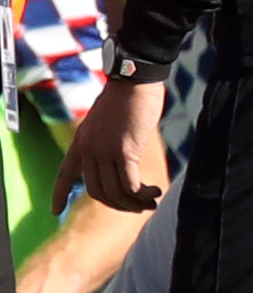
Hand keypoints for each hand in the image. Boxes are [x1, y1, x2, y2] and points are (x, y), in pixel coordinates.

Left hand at [57, 79, 165, 214]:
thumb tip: (117, 157)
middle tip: (136, 206)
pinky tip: (155, 192)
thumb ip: (105, 140)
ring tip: (150, 201)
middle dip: (117, 204)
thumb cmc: (125, 97)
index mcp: (80, 142)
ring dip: (134, 202)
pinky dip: (143, 193)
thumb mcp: (106, 122)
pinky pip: (131, 184)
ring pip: (115, 191)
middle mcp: (88, 150)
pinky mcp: (125, 152)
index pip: (65, 175)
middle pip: (97, 192)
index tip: (56, 211)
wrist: (133, 81)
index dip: (59, 195)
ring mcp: (105, 151)